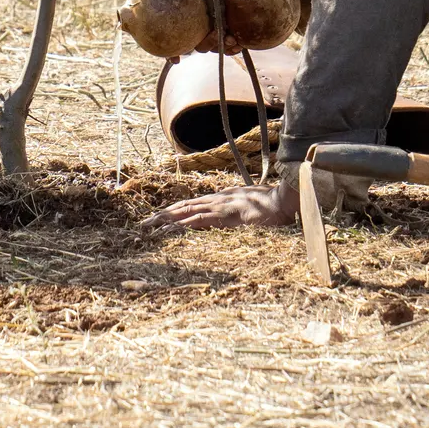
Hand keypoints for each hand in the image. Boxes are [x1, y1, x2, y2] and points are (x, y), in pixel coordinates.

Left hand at [148, 179, 297, 230]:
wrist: (284, 201)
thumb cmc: (272, 207)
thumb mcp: (251, 210)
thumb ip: (240, 213)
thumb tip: (232, 219)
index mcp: (222, 198)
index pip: (193, 204)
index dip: (175, 210)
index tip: (160, 217)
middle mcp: (217, 199)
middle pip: (184, 206)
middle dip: (164, 215)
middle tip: (144, 223)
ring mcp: (220, 206)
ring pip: (187, 211)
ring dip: (167, 219)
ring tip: (149, 225)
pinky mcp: (225, 215)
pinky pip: (200, 220)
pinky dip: (183, 224)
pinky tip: (171, 229)